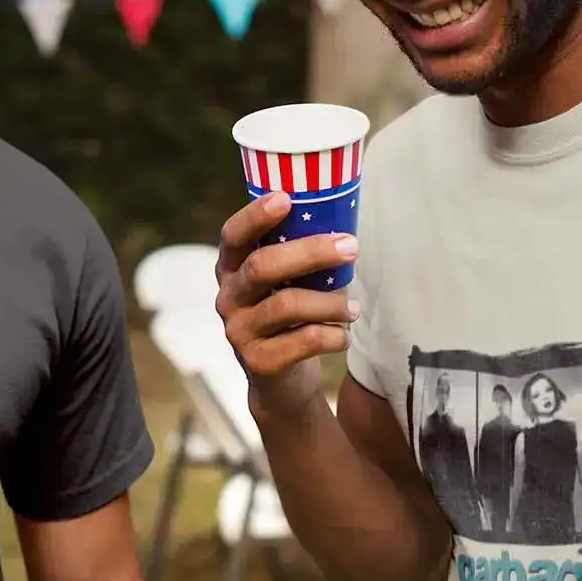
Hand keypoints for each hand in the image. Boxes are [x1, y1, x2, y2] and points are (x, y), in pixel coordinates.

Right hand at [214, 192, 360, 419]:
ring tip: (353, 308)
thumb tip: (342, 227)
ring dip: (330, 303)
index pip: (233, 236)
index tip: (286, 198)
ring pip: (287, 305)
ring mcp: (239, 331)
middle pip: (262, 266)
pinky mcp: (258, 361)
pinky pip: (302, 341)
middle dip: (311, 252)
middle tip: (351, 247)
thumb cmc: (290, 319)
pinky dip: (332, 336)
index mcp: (232, 269)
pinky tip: (343, 336)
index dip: (255, 216)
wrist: (281, 382)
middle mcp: (228, 297)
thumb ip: (297, 257)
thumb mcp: (285, 284)